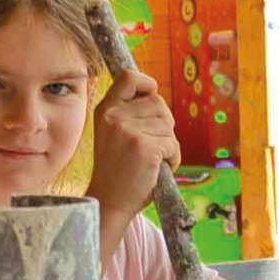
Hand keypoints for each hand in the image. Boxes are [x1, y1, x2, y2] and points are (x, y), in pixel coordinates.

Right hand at [87, 68, 181, 238]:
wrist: (108, 202)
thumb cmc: (117, 170)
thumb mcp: (113, 134)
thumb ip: (129, 114)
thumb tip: (156, 94)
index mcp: (105, 110)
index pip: (128, 77)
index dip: (146, 83)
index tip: (151, 94)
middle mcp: (114, 116)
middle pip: (158, 103)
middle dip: (164, 124)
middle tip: (151, 146)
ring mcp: (129, 131)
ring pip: (168, 126)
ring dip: (168, 145)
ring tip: (151, 161)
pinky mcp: (145, 147)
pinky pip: (173, 145)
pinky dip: (173, 159)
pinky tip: (157, 171)